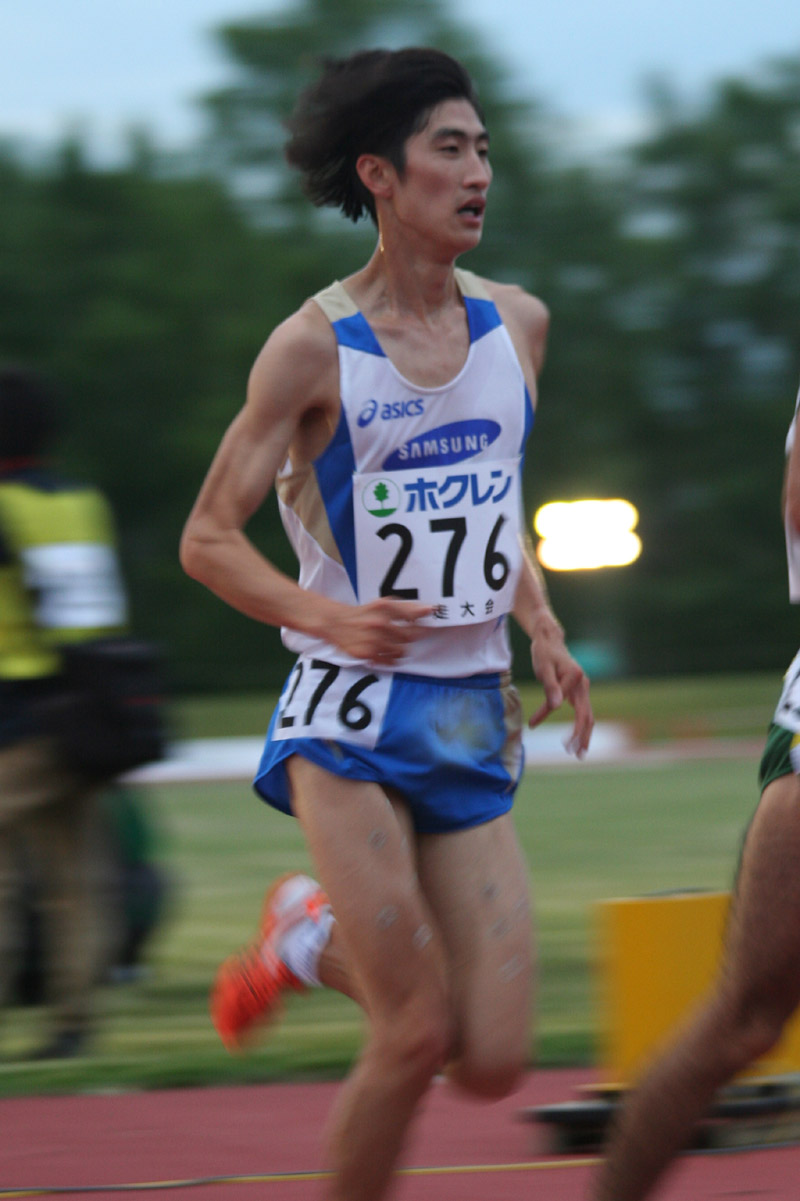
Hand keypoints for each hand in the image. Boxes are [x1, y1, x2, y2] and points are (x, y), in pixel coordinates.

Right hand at [326, 597, 432, 665]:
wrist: (336, 623)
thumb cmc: (364, 613)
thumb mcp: (383, 604)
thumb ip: (407, 607)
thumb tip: (430, 610)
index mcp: (384, 608)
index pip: (413, 618)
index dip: (421, 624)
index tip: (424, 626)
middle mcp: (379, 623)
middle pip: (410, 637)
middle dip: (410, 637)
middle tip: (403, 636)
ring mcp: (373, 640)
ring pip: (401, 651)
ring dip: (401, 649)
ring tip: (393, 644)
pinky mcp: (366, 653)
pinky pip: (389, 662)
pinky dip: (391, 659)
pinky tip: (385, 652)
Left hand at [528, 618, 592, 757]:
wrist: (550, 641)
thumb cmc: (544, 653)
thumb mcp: (543, 667)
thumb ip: (550, 687)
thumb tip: (556, 707)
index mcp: (575, 677)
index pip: (561, 701)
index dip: (546, 714)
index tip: (532, 724)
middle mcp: (583, 684)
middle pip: (587, 715)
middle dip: (582, 736)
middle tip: (576, 755)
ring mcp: (583, 689)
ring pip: (588, 716)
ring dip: (584, 735)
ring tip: (578, 752)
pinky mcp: (579, 692)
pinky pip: (583, 712)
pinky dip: (581, 726)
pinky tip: (576, 737)